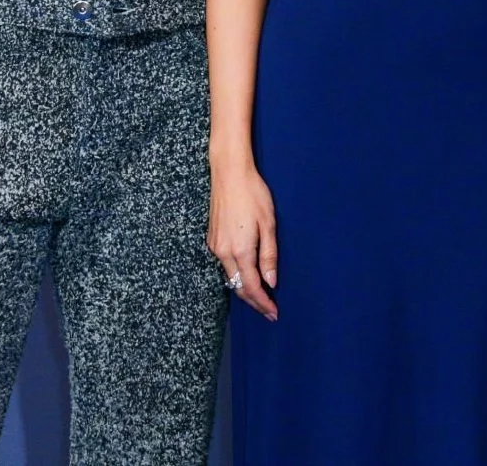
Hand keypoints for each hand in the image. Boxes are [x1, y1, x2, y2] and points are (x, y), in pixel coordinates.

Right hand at [208, 163, 279, 319]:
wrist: (229, 174)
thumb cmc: (253, 194)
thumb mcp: (269, 224)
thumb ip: (269, 256)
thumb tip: (271, 282)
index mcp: (239, 250)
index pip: (251, 287)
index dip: (262, 303)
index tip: (274, 313)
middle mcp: (222, 252)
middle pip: (238, 286)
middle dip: (253, 301)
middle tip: (269, 311)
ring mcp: (214, 246)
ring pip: (230, 277)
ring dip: (245, 288)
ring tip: (261, 297)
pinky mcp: (212, 239)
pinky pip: (225, 265)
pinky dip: (237, 274)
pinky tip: (247, 275)